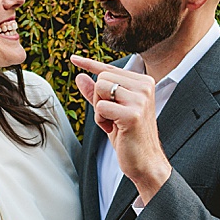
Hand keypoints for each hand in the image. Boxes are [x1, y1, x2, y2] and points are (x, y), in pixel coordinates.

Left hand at [70, 54, 172, 203]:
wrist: (145, 162)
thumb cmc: (128, 136)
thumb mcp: (110, 111)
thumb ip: (96, 94)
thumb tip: (80, 76)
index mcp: (143, 82)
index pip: (110, 69)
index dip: (90, 64)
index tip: (73, 58)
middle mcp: (144, 86)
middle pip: (102, 78)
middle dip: (98, 99)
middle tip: (110, 117)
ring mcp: (140, 99)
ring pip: (100, 89)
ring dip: (99, 110)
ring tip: (113, 123)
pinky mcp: (133, 114)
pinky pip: (101, 107)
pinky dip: (101, 121)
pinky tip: (115, 130)